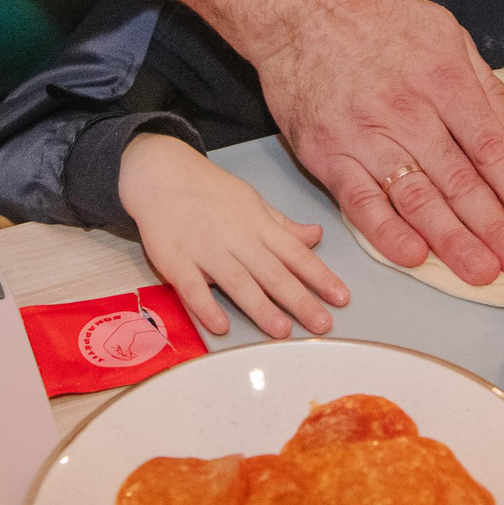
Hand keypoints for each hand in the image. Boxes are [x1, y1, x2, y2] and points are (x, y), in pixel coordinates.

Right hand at [120, 134, 347, 339]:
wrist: (162, 173)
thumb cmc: (211, 192)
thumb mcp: (253, 202)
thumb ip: (283, 225)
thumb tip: (316, 235)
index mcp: (258, 224)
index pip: (296, 253)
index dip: (321, 276)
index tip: (341, 298)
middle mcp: (236, 237)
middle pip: (273, 272)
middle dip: (300, 299)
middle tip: (323, 324)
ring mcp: (205, 249)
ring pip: (237, 281)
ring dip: (261, 307)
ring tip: (282, 330)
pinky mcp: (176, 260)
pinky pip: (192, 287)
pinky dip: (206, 306)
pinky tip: (221, 325)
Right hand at [261, 0, 503, 288]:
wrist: (298, 5)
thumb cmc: (376, 17)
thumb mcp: (444, 32)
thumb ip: (482, 86)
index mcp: (442, 80)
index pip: (490, 148)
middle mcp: (406, 111)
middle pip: (460, 181)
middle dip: (497, 229)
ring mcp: (363, 135)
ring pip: (415, 198)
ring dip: (451, 241)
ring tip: (482, 272)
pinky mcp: (325, 153)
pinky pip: (360, 201)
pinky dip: (386, 232)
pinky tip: (413, 257)